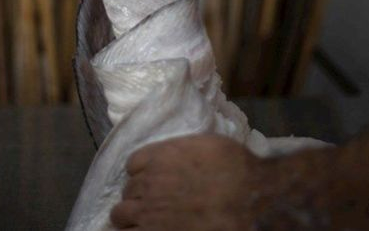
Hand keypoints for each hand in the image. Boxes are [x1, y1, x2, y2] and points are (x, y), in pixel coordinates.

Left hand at [110, 135, 263, 229]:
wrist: (249, 198)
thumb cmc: (236, 169)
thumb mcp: (208, 145)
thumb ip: (184, 151)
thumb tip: (182, 159)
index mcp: (160, 156)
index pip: (133, 164)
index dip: (143, 172)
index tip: (154, 179)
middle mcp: (147, 182)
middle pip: (128, 190)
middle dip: (140, 196)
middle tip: (156, 204)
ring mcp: (147, 211)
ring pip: (119, 215)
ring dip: (130, 217)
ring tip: (146, 223)